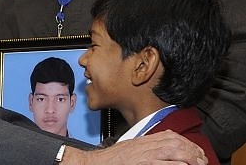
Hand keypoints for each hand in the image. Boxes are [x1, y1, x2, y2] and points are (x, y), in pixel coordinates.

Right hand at [61, 130, 206, 164]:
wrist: (96, 163)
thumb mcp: (130, 148)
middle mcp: (144, 146)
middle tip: (201, 158)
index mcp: (142, 140)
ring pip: (171, 150)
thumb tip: (160, 149)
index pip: (169, 136)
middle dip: (191, 149)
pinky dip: (175, 163)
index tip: (194, 150)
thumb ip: (145, 148)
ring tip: (198, 162)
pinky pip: (162, 162)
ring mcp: (144, 155)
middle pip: (173, 141)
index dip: (185, 142)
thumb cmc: (111, 160)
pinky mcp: (142, 164)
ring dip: (188, 156)